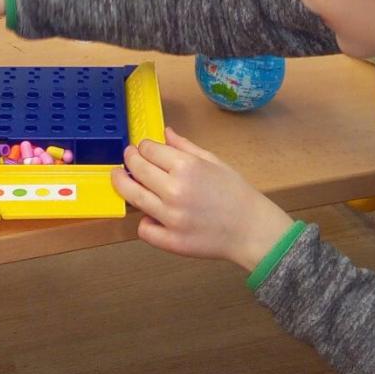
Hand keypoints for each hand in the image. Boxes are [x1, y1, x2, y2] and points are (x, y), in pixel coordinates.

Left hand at [111, 128, 294, 270]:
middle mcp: (175, 190)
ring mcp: (170, 217)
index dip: (143, 146)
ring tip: (122, 179)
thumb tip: (166, 133)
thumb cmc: (236, 194)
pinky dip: (144, 221)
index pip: (148, 150)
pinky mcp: (171, 241)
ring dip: (123, 185)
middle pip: (136, 169)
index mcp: (187, 167)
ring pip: (132, 196)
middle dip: (129, 160)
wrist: (252, 229)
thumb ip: (186, 147)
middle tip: (128, 159)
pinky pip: (143, 228)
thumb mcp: (214, 161)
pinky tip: (151, 215)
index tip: (142, 148)